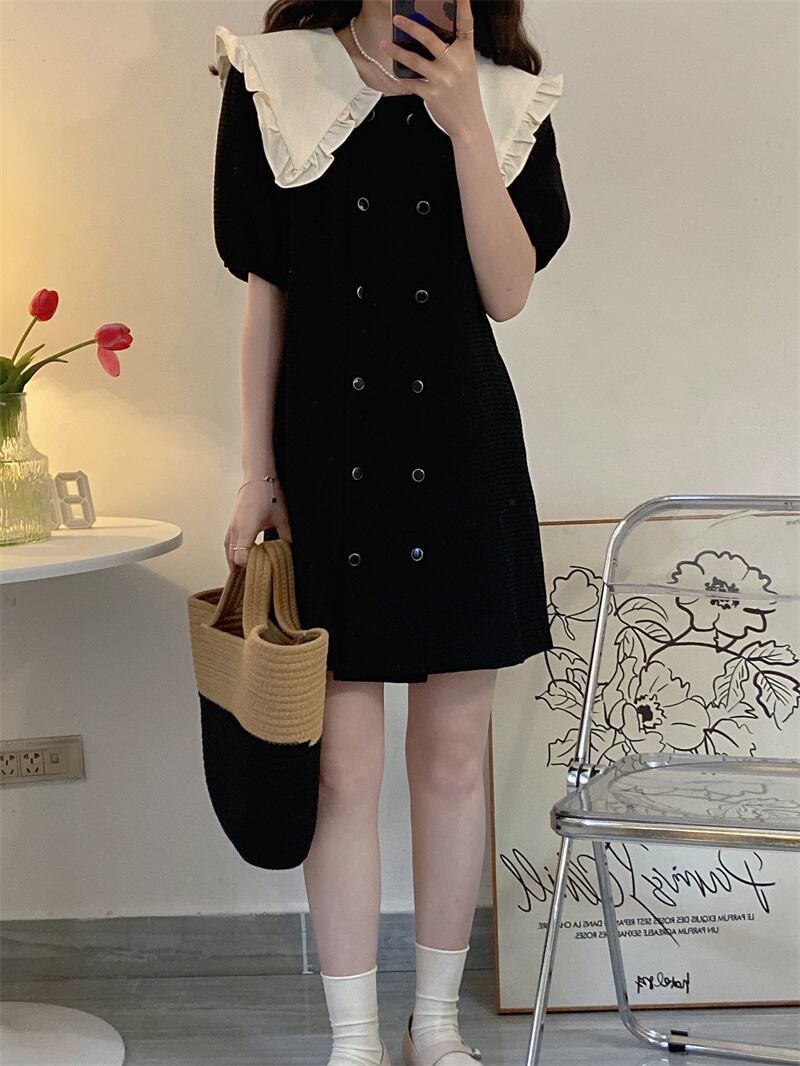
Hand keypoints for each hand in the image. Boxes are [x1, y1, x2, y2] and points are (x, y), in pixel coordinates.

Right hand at [224, 479, 291, 571]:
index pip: (242, 558)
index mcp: (246, 529)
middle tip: (254, 577)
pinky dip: (231, 552)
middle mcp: (235, 529)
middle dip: (243, 568)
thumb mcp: (282, 518)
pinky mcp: (232, 522)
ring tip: (243, 573)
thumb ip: (286, 536)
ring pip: (228, 550)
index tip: (262, 570)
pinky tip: (237, 556)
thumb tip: (290, 550)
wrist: (258, 476)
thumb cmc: (268, 494)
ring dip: (234, 561)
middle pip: (233, 557)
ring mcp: (232, 525)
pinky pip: (228, 542)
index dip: (250, 568)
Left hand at [379, 0, 481, 140]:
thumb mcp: (465, 69)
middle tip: (398, 18)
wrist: (468, 124)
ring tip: (384, 44)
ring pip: (414, 59)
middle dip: (411, 26)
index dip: (463, 6)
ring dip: (396, 51)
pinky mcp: (432, 93)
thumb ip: (452, 53)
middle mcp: (454, 62)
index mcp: (465, 53)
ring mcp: (442, 78)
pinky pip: (411, 82)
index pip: (466, 24)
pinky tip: (395, 74)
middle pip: (429, 38)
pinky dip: (402, 78)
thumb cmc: (465, 96)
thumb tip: (427, 40)